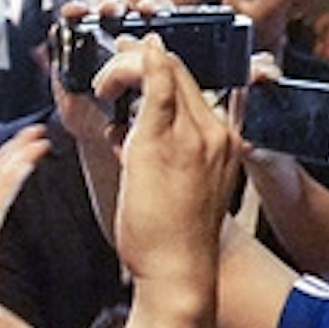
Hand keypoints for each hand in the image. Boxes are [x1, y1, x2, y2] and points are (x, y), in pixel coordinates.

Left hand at [101, 34, 238, 327]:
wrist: (180, 270)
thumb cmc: (173, 234)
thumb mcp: (179, 184)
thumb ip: (160, 151)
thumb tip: (124, 130)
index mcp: (223, 140)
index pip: (195, 83)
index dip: (161, 63)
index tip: (137, 58)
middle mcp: (215, 132)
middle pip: (181, 69)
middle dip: (140, 57)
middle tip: (112, 64)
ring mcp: (194, 135)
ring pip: (166, 69)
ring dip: (127, 65)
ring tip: (105, 83)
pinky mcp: (164, 142)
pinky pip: (154, 86)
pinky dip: (132, 68)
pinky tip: (111, 74)